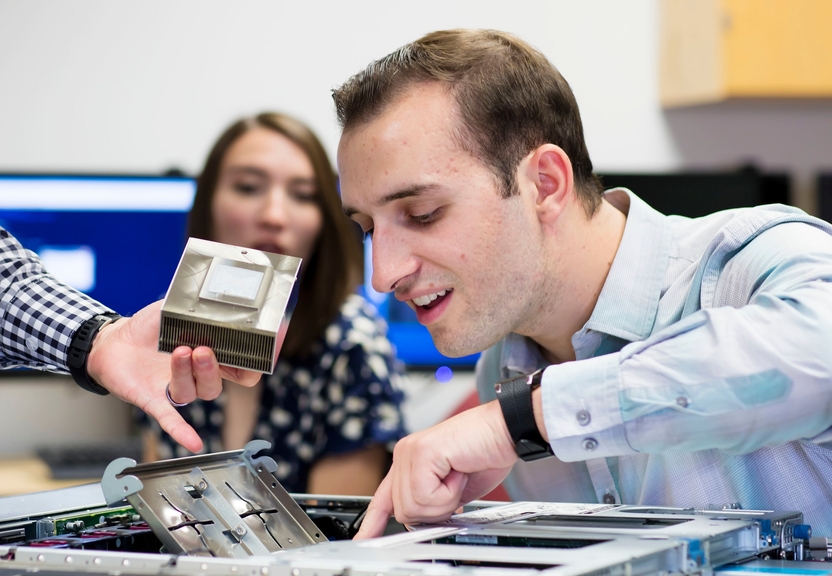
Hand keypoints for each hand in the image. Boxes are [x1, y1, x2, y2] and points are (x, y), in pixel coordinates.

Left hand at [85, 300, 260, 452]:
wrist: (110, 339)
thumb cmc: (147, 326)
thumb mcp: (175, 310)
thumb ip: (197, 309)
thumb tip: (220, 301)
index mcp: (209, 354)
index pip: (241, 368)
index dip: (253, 364)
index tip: (262, 352)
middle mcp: (196, 375)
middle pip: (218, 383)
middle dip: (213, 367)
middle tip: (202, 349)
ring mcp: (175, 388)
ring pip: (195, 392)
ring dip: (188, 373)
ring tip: (179, 352)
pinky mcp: (152, 399)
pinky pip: (170, 418)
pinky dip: (182, 431)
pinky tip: (195, 443)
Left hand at [354, 399, 517, 538]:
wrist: (506, 429)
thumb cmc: (487, 453)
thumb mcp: (455, 489)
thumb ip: (433, 503)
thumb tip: (424, 523)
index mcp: (410, 461)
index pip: (384, 496)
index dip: (374, 521)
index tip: (364, 539)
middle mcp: (405, 453)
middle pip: (402, 510)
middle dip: (434, 511)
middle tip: (455, 487)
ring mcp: (411, 451)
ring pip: (413, 506)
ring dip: (444, 502)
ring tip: (458, 477)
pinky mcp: (422, 452)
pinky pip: (426, 496)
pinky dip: (449, 494)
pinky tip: (458, 472)